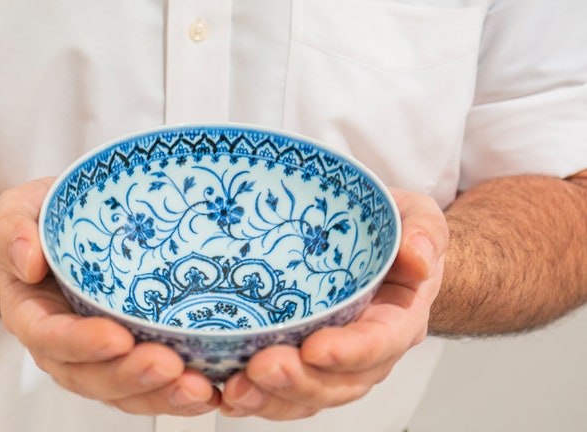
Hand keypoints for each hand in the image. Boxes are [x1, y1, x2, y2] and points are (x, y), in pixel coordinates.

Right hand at [0, 178, 219, 415]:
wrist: (56, 236)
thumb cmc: (37, 225)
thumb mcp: (16, 213)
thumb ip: (12, 231)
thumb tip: (28, 259)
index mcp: (31, 313)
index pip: (49, 336)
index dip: (81, 343)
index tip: (117, 338)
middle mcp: (62, 345)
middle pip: (90, 376)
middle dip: (131, 376)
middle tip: (170, 365)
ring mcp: (96, 356)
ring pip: (123, 392)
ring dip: (160, 396)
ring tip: (198, 389)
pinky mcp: (128, 357)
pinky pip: (147, 387)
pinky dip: (176, 395)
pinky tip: (210, 392)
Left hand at [219, 188, 449, 419]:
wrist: (382, 251)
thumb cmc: (395, 235)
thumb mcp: (418, 218)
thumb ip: (424, 232)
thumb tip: (417, 258)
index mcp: (398, 318)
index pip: (380, 342)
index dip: (349, 351)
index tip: (316, 348)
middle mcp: (368, 352)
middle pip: (339, 383)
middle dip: (299, 381)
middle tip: (260, 367)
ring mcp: (334, 364)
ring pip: (308, 397)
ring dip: (272, 399)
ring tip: (237, 388)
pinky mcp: (304, 365)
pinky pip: (283, 394)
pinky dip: (256, 400)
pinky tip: (227, 395)